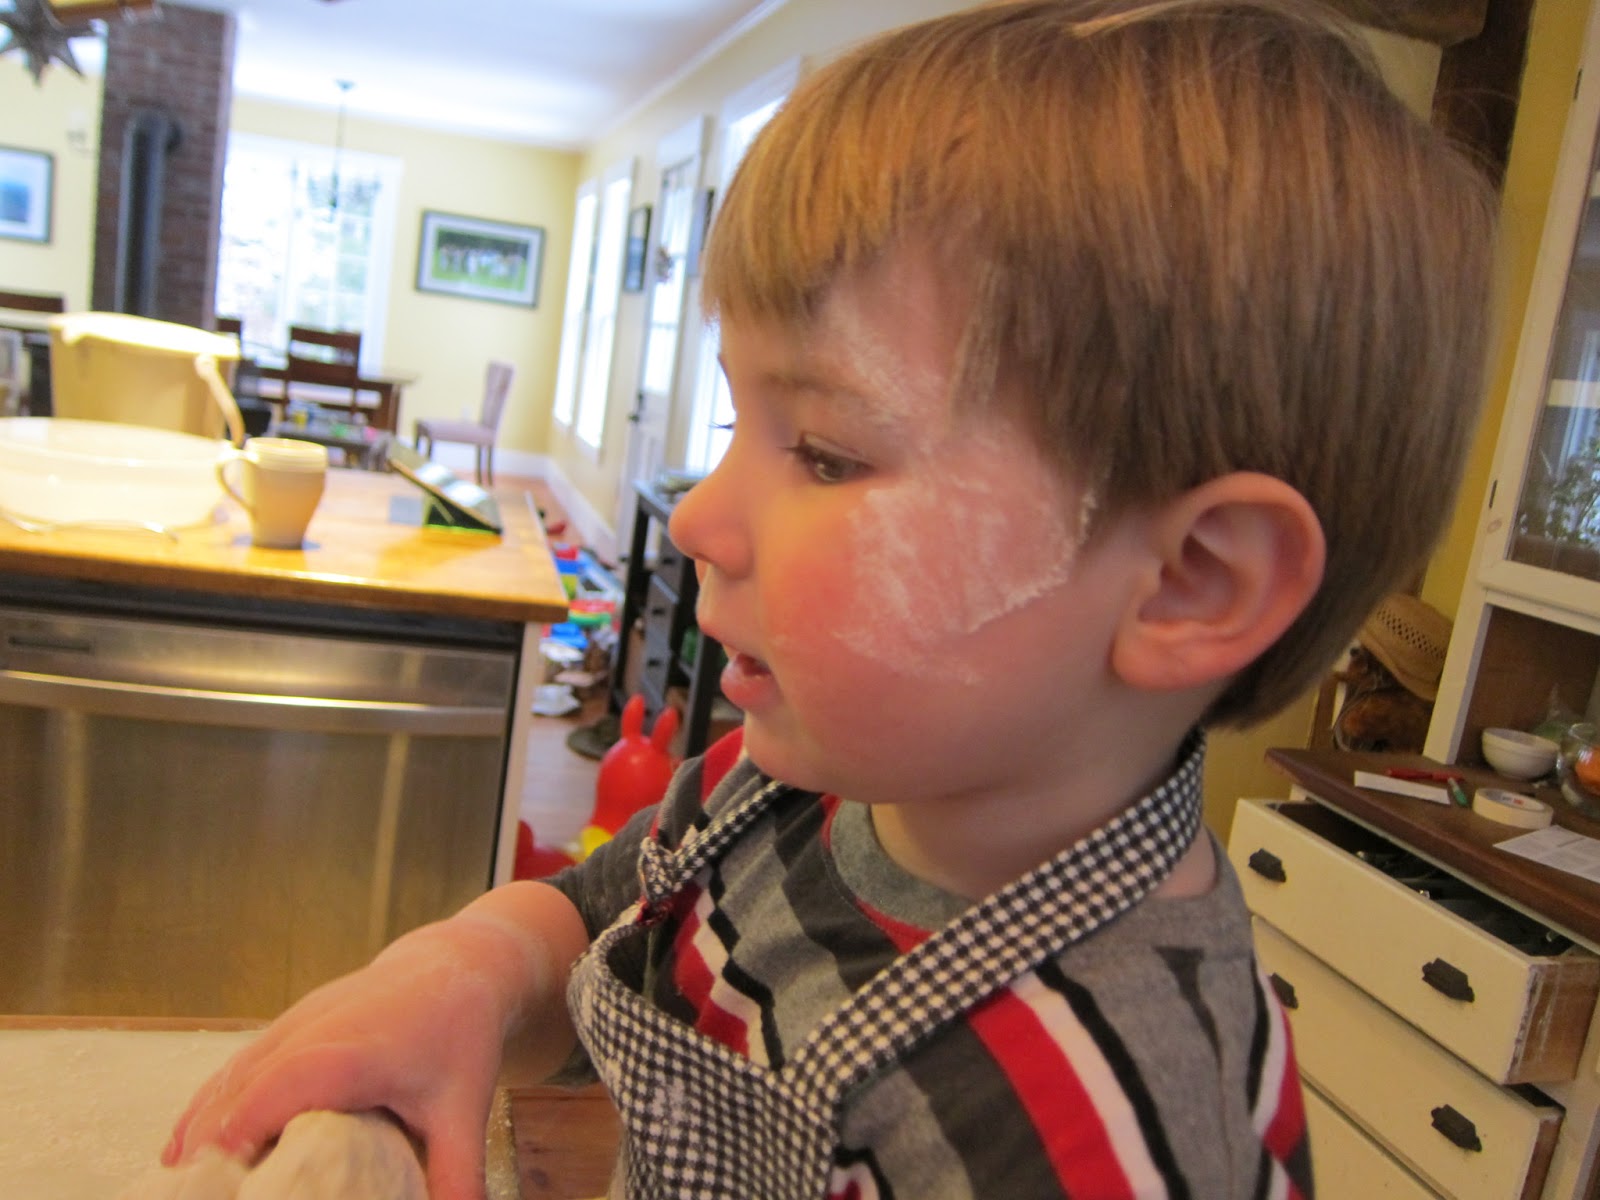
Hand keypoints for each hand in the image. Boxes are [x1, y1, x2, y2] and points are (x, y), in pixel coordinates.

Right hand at [164, 883, 587, 1199]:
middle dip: (206, 1147)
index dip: (240, 1133)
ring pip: (228, 1075)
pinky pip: (235, 1064)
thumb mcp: (465, 1107)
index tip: (221, 1182)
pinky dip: (207, 1103)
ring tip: (176, 1184)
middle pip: (238, 1089)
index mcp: (351, 1052)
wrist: (456, 964)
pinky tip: (185, 1147)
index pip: (279, 1089)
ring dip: (196, 1128)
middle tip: (190, 1195)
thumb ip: (457, 1172)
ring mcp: (294, 1022)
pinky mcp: (287, 1023)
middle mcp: (311, 1031)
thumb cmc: (460, 1035)